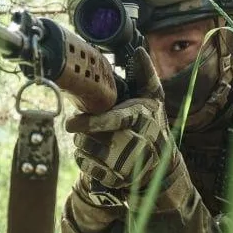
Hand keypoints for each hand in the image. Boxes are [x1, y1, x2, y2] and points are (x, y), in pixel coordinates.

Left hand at [66, 47, 173, 195]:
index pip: (114, 121)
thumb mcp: (154, 99)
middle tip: (79, 126)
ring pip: (88, 154)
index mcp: (142, 119)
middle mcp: (137, 143)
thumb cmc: (153, 125)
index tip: (71, 122)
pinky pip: (88, 169)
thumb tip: (140, 52)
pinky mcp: (117, 180)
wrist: (161, 167)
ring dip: (82, 146)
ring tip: (90, 139)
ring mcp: (127, 165)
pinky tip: (92, 154)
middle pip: (95, 139)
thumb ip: (146, 75)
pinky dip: (84, 161)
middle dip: (83, 133)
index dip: (92, 122)